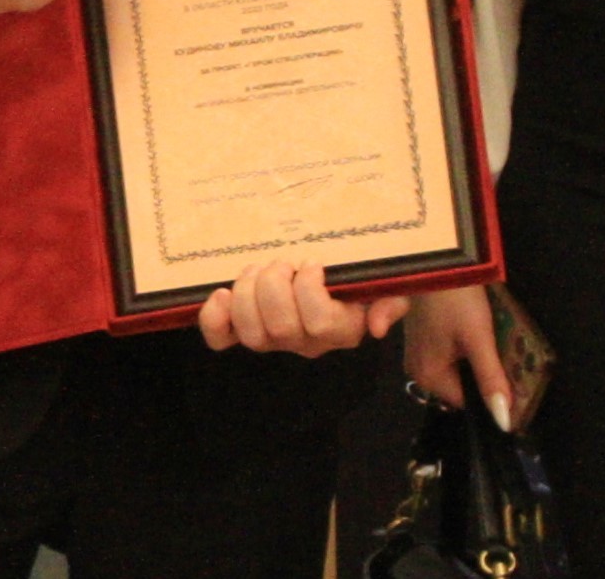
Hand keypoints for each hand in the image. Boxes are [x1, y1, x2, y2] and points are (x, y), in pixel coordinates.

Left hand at [197, 254, 406, 359]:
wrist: (341, 278)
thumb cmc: (363, 279)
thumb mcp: (387, 285)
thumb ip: (390, 303)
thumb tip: (377, 326)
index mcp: (342, 330)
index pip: (319, 323)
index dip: (309, 289)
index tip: (313, 262)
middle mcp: (307, 343)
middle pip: (279, 327)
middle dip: (274, 284)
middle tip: (283, 261)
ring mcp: (275, 341)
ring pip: (251, 332)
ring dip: (248, 291)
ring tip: (259, 268)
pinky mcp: (246, 332)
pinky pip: (222, 339)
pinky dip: (214, 318)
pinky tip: (222, 294)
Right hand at [402, 286, 514, 428]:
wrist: (435, 256)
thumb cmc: (455, 298)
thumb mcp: (478, 338)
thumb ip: (491, 379)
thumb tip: (504, 423)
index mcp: (427, 376)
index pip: (467, 401)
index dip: (492, 392)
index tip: (516, 380)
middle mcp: (417, 369)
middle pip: (463, 384)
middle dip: (485, 372)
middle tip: (508, 353)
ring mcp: (418, 350)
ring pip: (458, 366)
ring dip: (478, 357)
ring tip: (497, 340)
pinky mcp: (422, 333)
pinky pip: (450, 351)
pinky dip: (467, 345)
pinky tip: (478, 328)